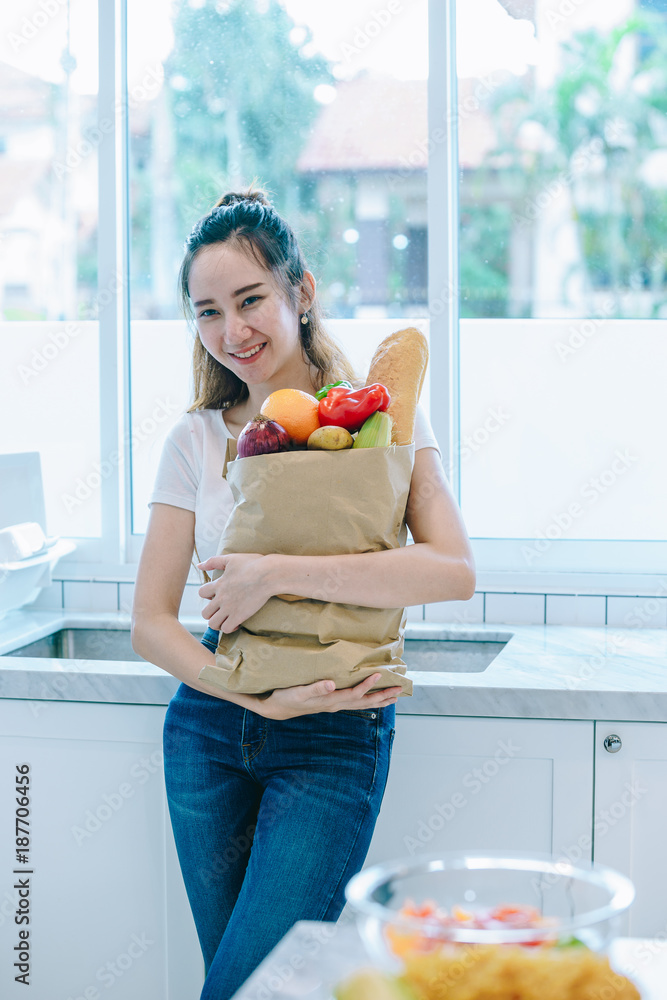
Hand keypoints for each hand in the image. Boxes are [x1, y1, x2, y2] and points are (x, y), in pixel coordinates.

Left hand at [197, 554, 270, 631]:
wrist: (268, 574)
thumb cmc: (253, 564)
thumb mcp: (231, 558)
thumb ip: (213, 561)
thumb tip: (199, 565)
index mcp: (219, 584)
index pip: (201, 593)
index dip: (206, 595)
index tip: (215, 595)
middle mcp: (221, 598)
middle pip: (205, 613)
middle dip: (211, 613)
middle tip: (220, 611)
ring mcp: (229, 608)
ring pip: (213, 624)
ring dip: (218, 623)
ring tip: (226, 619)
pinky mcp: (239, 616)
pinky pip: (226, 628)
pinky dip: (230, 628)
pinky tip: (237, 622)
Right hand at [251, 673, 402, 720]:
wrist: (278, 708)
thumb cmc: (288, 697)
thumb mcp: (299, 691)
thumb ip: (316, 687)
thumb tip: (332, 684)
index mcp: (331, 700)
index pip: (354, 694)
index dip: (368, 685)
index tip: (380, 674)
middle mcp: (336, 704)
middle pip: (364, 702)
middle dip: (382, 696)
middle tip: (400, 690)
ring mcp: (335, 705)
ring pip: (362, 704)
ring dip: (379, 700)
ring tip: (395, 696)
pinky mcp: (332, 702)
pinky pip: (355, 702)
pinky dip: (367, 699)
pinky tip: (373, 696)